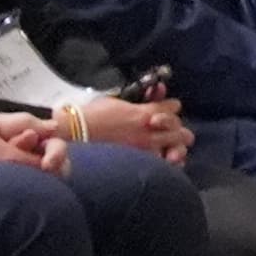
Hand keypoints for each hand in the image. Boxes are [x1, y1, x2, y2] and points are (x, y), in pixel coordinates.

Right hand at [73, 95, 190, 161]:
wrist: (75, 136)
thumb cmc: (91, 116)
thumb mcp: (116, 100)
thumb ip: (138, 98)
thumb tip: (155, 89)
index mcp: (143, 114)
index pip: (173, 107)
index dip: (170, 106)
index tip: (165, 107)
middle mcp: (150, 132)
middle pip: (181, 129)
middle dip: (177, 129)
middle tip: (167, 130)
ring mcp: (147, 150)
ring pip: (179, 148)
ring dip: (177, 146)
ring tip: (170, 149)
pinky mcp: (141, 162)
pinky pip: (167, 166)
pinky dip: (169, 163)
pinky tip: (165, 161)